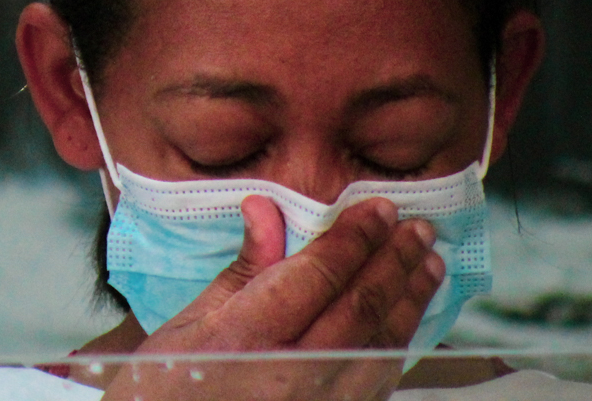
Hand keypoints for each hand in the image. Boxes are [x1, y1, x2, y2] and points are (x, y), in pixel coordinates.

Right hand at [94, 197, 444, 400]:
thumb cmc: (164, 391)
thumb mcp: (188, 323)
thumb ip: (242, 270)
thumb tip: (266, 209)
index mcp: (247, 339)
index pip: (319, 275)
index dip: (355, 237)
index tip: (377, 209)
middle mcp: (291, 376)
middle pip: (360, 307)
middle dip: (394, 261)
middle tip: (417, 229)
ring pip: (381, 347)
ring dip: (410, 302)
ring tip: (427, 265)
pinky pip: (377, 383)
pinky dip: (396, 345)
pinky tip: (404, 321)